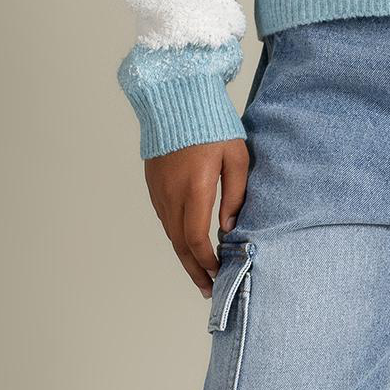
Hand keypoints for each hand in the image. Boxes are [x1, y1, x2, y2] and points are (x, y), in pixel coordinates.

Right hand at [145, 139, 250, 294]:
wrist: (174, 100)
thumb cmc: (211, 124)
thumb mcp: (236, 156)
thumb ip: (236, 194)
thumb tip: (229, 228)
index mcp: (194, 189)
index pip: (196, 239)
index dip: (206, 261)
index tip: (218, 273)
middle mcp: (171, 195)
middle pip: (180, 245)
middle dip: (195, 270)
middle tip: (207, 290)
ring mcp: (159, 192)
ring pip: (170, 234)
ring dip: (185, 257)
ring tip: (200, 273)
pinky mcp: (154, 186)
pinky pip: (165, 219)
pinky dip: (177, 238)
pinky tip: (188, 245)